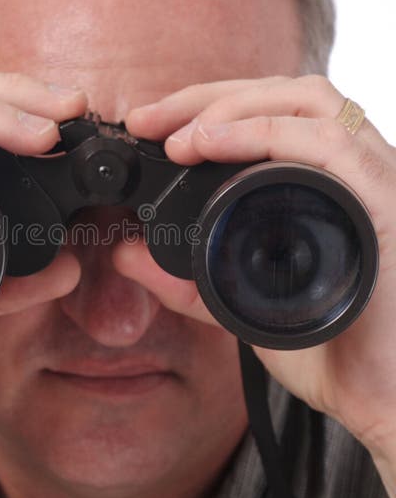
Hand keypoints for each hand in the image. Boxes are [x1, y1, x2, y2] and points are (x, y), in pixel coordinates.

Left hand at [119, 74, 395, 486]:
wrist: (387, 404)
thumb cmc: (335, 356)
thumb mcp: (242, 310)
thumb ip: (187, 283)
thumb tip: (127, 253)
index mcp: (325, 186)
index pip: (269, 112)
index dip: (206, 107)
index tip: (147, 126)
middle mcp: (354, 174)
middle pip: (285, 92)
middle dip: (208, 97)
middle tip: (148, 119)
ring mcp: (374, 184)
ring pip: (311, 101)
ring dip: (233, 106)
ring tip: (178, 136)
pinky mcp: (387, 208)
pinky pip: (332, 147)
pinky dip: (267, 132)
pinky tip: (211, 144)